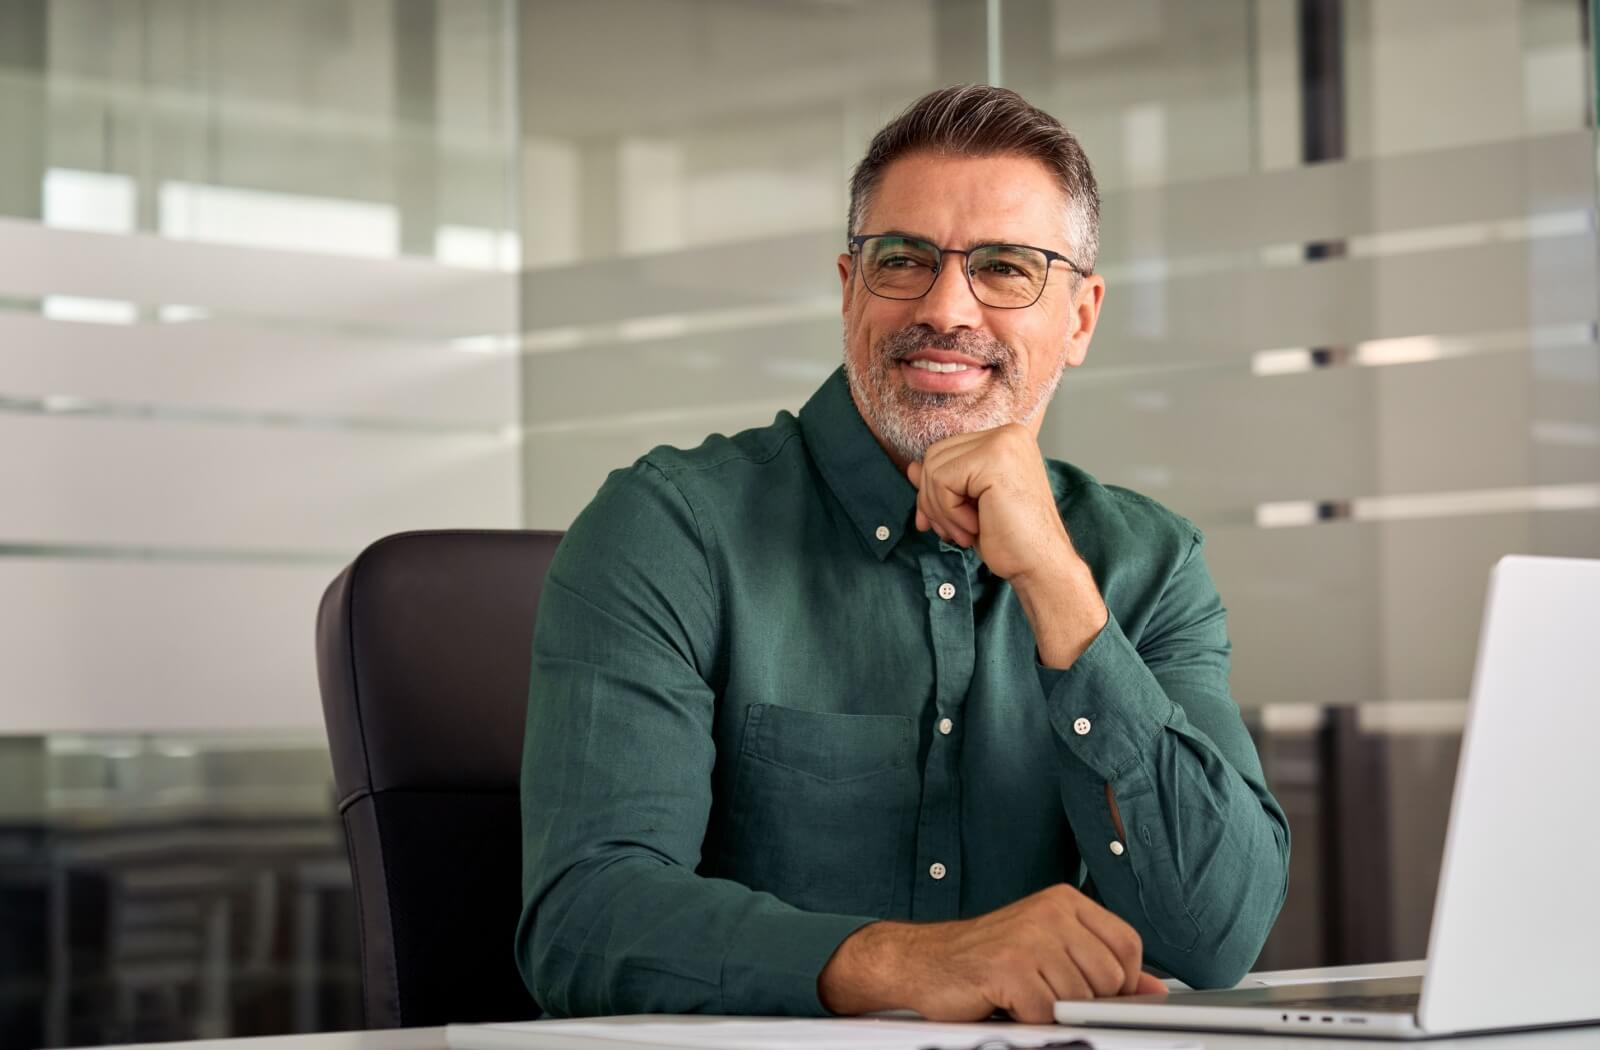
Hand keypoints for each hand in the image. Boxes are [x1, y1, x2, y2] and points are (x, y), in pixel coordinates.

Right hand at [818, 884, 1167, 1023]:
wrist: (921, 961)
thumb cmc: (985, 959)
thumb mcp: (1049, 952)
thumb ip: (1101, 965)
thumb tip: (1156, 990)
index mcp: (1065, 901)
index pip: (1129, 947)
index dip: (1119, 982)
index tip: (1091, 991)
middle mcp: (1051, 912)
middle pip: (1110, 979)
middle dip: (1083, 1001)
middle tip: (1043, 992)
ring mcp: (1030, 937)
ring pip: (1080, 1000)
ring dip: (1051, 1011)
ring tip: (1020, 994)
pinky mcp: (1009, 967)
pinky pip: (1045, 1015)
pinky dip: (1026, 1020)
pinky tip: (1004, 1002)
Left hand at [907, 425, 1106, 666]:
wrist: (1042, 565)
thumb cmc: (1009, 539)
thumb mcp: (966, 506)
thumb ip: (942, 482)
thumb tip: (911, 467)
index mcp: (1006, 439)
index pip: (945, 452)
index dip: (932, 490)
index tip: (935, 523)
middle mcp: (1008, 433)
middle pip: (935, 456)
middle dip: (931, 500)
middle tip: (948, 532)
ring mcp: (1003, 442)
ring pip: (934, 468)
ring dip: (940, 510)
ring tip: (964, 532)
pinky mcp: (994, 458)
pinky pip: (943, 481)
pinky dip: (949, 512)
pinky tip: (974, 528)